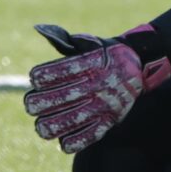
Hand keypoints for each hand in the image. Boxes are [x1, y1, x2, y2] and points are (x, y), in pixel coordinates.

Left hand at [23, 23, 170, 152]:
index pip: (62, 70)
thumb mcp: (90, 42)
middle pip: (63, 97)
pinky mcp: (111, 119)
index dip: (43, 76)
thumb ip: (64, 39)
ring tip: (40, 126)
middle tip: (30, 105)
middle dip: (41, 103)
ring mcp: (105, 103)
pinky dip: (75, 141)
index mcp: (92, 62)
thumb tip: (39, 29)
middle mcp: (98, 83)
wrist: (140, 65)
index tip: (34, 78)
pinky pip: (92, 134)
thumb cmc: (106, 53)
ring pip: (74, 119)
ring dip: (52, 125)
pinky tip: (62, 142)